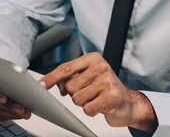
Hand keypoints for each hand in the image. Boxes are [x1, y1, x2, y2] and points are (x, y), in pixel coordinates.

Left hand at [39, 52, 157, 132]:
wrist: (128, 103)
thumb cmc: (105, 88)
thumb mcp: (89, 76)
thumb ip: (71, 76)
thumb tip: (50, 83)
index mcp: (93, 58)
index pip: (66, 68)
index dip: (51, 78)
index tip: (41, 85)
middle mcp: (101, 67)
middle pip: (70, 86)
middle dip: (76, 93)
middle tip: (89, 92)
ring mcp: (107, 81)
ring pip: (77, 98)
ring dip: (84, 103)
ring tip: (96, 98)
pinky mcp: (111, 97)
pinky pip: (87, 109)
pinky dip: (91, 111)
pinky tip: (100, 105)